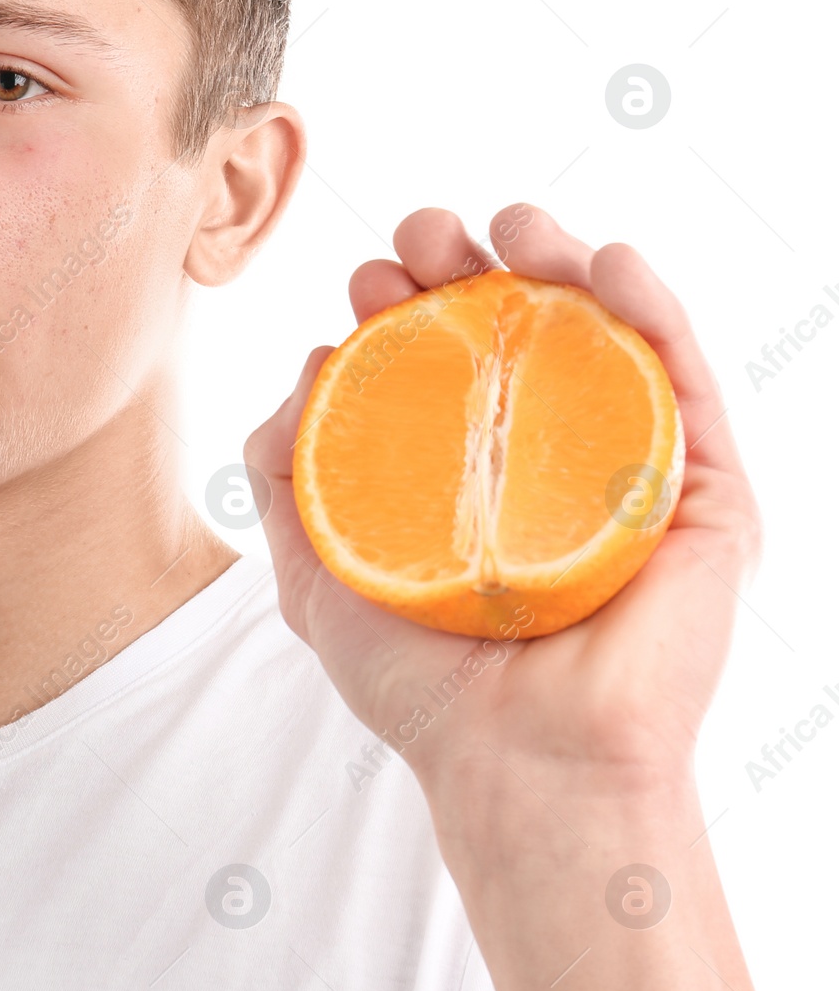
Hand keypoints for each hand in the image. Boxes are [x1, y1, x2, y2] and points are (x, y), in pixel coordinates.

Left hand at [246, 203, 761, 792]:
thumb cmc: (421, 685)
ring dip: (562, 258)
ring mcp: (626, 467)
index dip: (405, 304)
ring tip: (512, 222)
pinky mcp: (702, 492)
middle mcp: (549, 459)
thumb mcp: (315, 572)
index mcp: (469, 470)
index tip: (365, 280)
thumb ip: (288, 471)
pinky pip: (686, 378)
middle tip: (423, 238)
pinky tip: (608, 261)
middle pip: (520, 329)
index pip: (444, 359)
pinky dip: (653, 306)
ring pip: (604, 332)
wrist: (519, 768)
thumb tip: (312, 362)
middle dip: (469, 264)